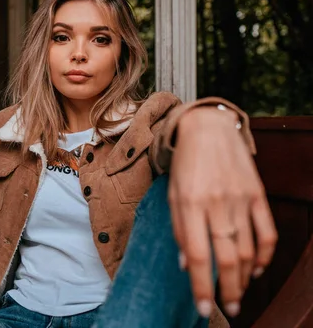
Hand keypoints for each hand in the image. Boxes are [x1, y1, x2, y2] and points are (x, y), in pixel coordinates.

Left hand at [168, 106, 277, 317]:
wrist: (208, 128)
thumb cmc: (184, 165)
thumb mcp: (171, 194)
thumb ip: (178, 229)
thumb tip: (185, 264)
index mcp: (189, 204)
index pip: (197, 255)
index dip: (201, 286)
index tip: (204, 308)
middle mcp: (216, 203)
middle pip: (227, 258)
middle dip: (228, 290)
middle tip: (228, 309)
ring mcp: (240, 199)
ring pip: (248, 250)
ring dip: (245, 278)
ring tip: (238, 293)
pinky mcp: (257, 194)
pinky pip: (267, 232)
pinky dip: (264, 256)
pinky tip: (256, 269)